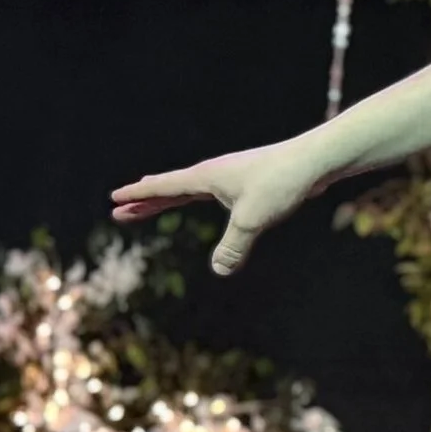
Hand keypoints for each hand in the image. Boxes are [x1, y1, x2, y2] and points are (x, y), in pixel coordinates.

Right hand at [112, 135, 338, 275]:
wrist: (316, 160)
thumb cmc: (281, 183)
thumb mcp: (252, 220)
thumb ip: (233, 247)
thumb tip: (220, 271)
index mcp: (206, 176)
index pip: (164, 187)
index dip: (139, 195)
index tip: (114, 198)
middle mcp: (215, 173)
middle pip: (171, 188)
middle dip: (145, 200)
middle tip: (119, 208)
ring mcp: (232, 176)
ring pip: (191, 189)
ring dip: (168, 198)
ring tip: (149, 204)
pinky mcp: (249, 181)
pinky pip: (212, 191)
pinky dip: (196, 196)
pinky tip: (200, 198)